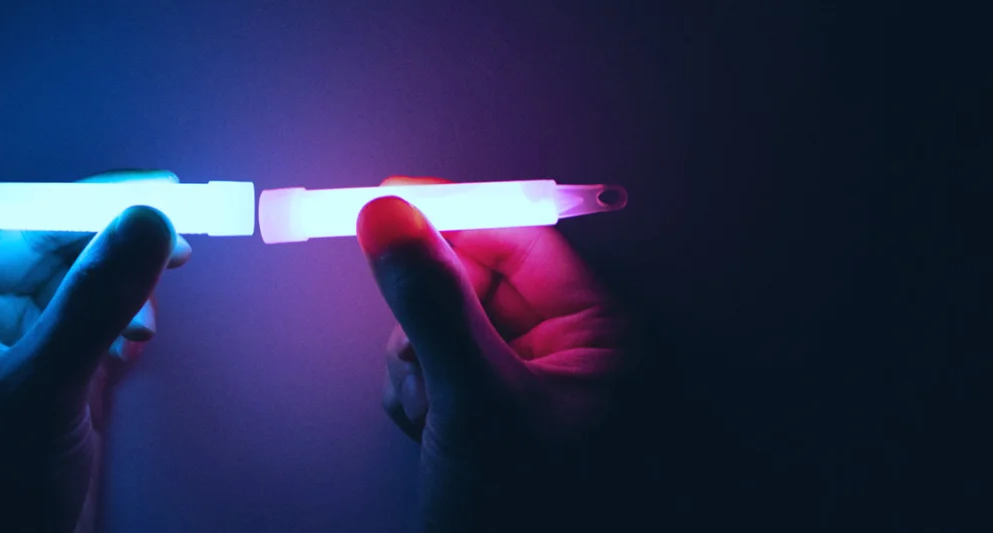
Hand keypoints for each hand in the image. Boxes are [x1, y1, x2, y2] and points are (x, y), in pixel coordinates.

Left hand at [0, 170, 190, 532]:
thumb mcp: (40, 392)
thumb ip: (93, 301)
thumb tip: (145, 221)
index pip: (17, 229)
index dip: (88, 205)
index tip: (153, 190)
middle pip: (50, 254)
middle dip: (111, 248)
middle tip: (178, 238)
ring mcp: (6, 358)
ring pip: (74, 292)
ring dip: (120, 292)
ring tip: (147, 313)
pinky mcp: (43, 390)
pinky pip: (85, 332)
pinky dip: (118, 328)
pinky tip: (136, 341)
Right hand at [360, 177, 632, 530]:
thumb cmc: (536, 520)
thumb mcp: (478, 404)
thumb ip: (434, 303)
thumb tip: (393, 220)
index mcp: (602, 340)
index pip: (523, 242)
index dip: (456, 215)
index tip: (390, 198)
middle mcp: (572, 359)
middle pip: (474, 282)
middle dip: (433, 320)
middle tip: (428, 364)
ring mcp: (530, 393)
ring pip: (444, 331)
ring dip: (420, 367)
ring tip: (437, 419)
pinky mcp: (493, 423)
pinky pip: (436, 375)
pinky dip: (419, 397)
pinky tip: (431, 436)